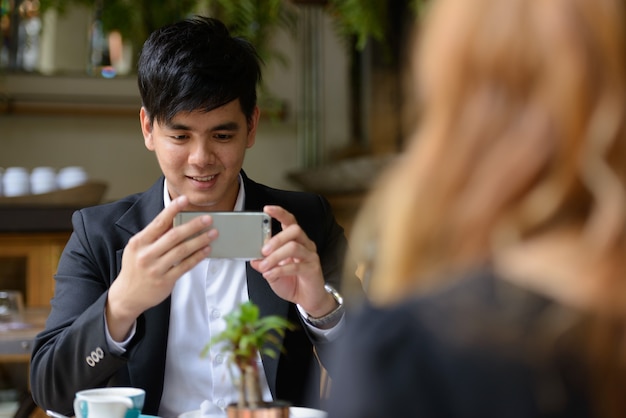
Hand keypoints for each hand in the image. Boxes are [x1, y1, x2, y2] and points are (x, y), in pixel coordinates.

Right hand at [106, 195, 215, 340]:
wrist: (127, 295)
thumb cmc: (136, 268)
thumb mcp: (138, 249)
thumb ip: (155, 236)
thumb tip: (176, 221)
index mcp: (139, 242)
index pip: (158, 222)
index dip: (173, 210)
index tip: (185, 200)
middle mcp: (146, 254)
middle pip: (174, 235)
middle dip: (193, 225)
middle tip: (208, 219)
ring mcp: (155, 269)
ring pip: (182, 250)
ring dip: (200, 240)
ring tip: (212, 234)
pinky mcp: (165, 281)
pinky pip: (185, 266)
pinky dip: (197, 257)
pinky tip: (206, 250)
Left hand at [250, 205, 336, 317]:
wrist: (307, 299)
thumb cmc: (292, 282)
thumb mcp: (272, 272)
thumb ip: (264, 264)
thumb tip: (253, 258)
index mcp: (295, 241)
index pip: (290, 221)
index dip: (280, 213)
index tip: (267, 209)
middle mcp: (305, 245)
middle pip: (294, 230)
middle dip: (277, 238)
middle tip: (264, 250)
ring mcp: (310, 256)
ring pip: (294, 247)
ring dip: (275, 257)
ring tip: (264, 266)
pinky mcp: (313, 269)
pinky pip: (296, 266)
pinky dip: (280, 270)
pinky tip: (270, 275)